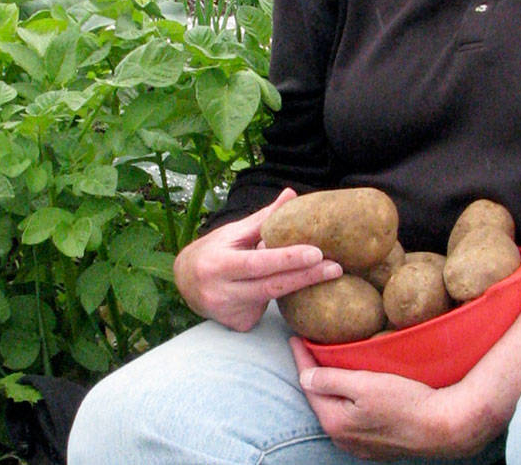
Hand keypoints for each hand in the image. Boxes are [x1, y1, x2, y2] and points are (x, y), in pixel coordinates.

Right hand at [174, 188, 342, 331]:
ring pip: (272, 300)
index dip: (287, 259)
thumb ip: (264, 218)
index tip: (317, 252)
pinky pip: (266, 311)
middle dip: (307, 277)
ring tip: (328, 274)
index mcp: (218, 264)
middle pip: (271, 286)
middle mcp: (220, 292)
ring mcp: (228, 313)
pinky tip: (289, 289)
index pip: (258, 262)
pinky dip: (280, 298)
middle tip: (336, 267)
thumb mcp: (233, 232)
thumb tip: (292, 195)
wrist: (184, 282)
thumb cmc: (213, 251)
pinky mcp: (237, 325)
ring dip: (300, 287)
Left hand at [289, 339, 497, 459]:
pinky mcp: (377, 445)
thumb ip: (331, 380)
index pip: (309, 385)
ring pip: (337, 410)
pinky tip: (354, 391)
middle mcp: (342, 438)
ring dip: (332, 388)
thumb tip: (304, 376)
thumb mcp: (365, 384)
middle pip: (321, 399)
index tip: (295, 337)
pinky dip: (347, 402)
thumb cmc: (406, 402)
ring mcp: (360, 445)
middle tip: (309, 348)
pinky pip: (353, 419)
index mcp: (334, 422)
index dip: (301, 358)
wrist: (445, 427)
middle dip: (314, 374)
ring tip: (329, 365)